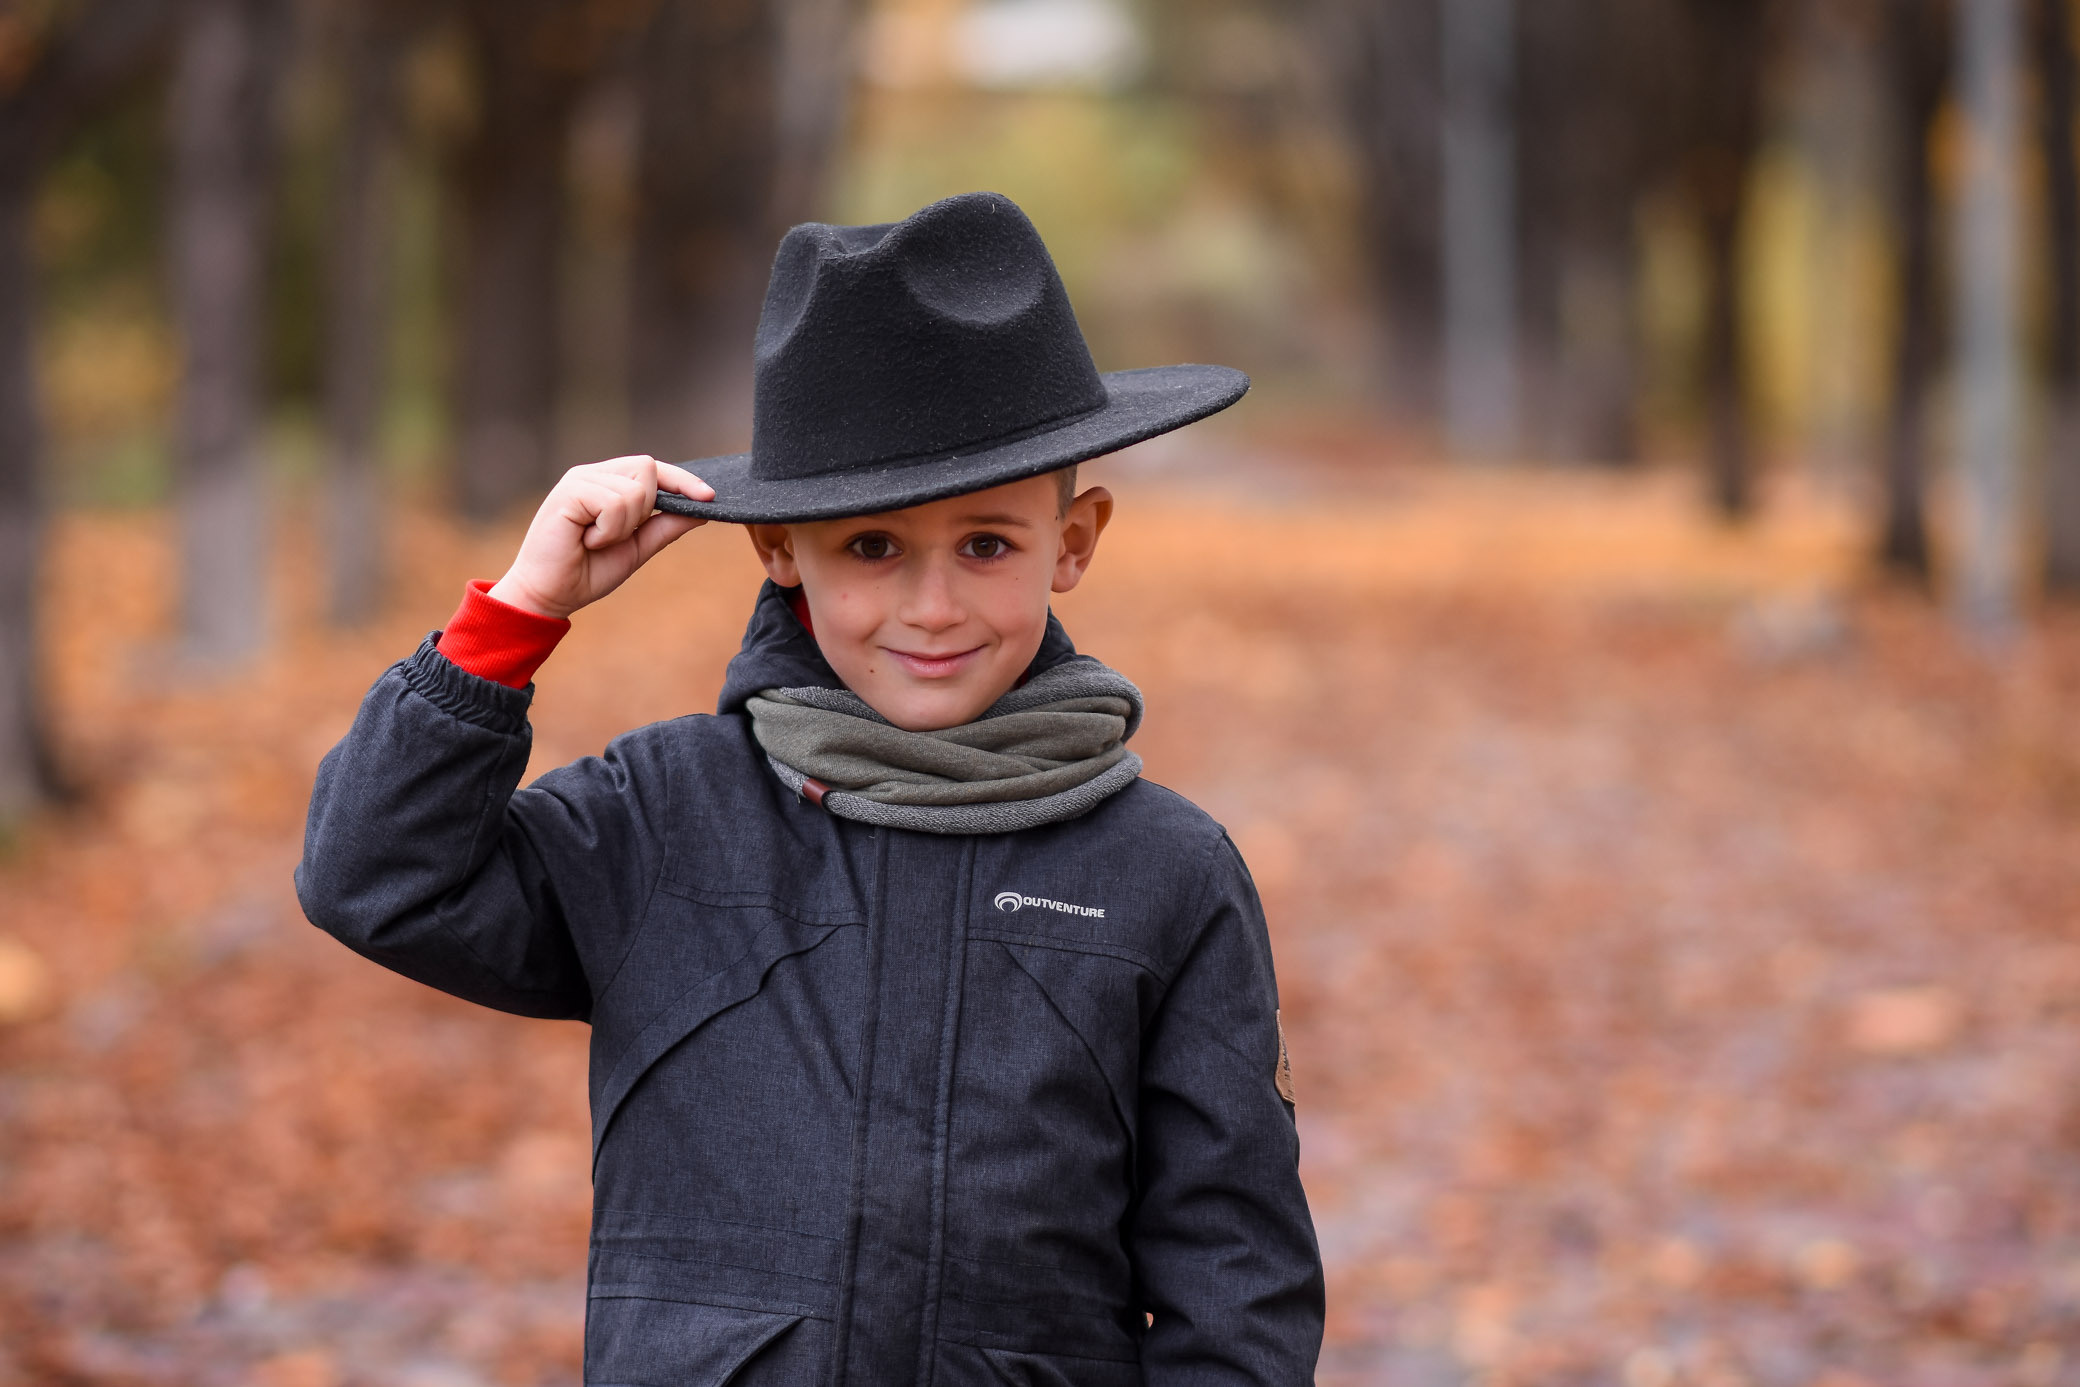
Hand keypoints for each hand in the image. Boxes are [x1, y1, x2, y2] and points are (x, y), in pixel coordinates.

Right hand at [488, 456, 712, 619]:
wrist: (549, 595)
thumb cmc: (588, 572)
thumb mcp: (637, 548)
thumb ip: (665, 527)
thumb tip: (702, 510)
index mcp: (608, 483)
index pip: (654, 469)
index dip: (683, 480)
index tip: (709, 498)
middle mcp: (594, 475)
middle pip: (648, 468)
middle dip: (647, 508)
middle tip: (615, 535)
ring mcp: (579, 480)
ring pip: (635, 490)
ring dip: (624, 526)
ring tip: (596, 540)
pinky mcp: (568, 491)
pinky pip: (615, 503)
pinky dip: (609, 530)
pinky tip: (586, 539)